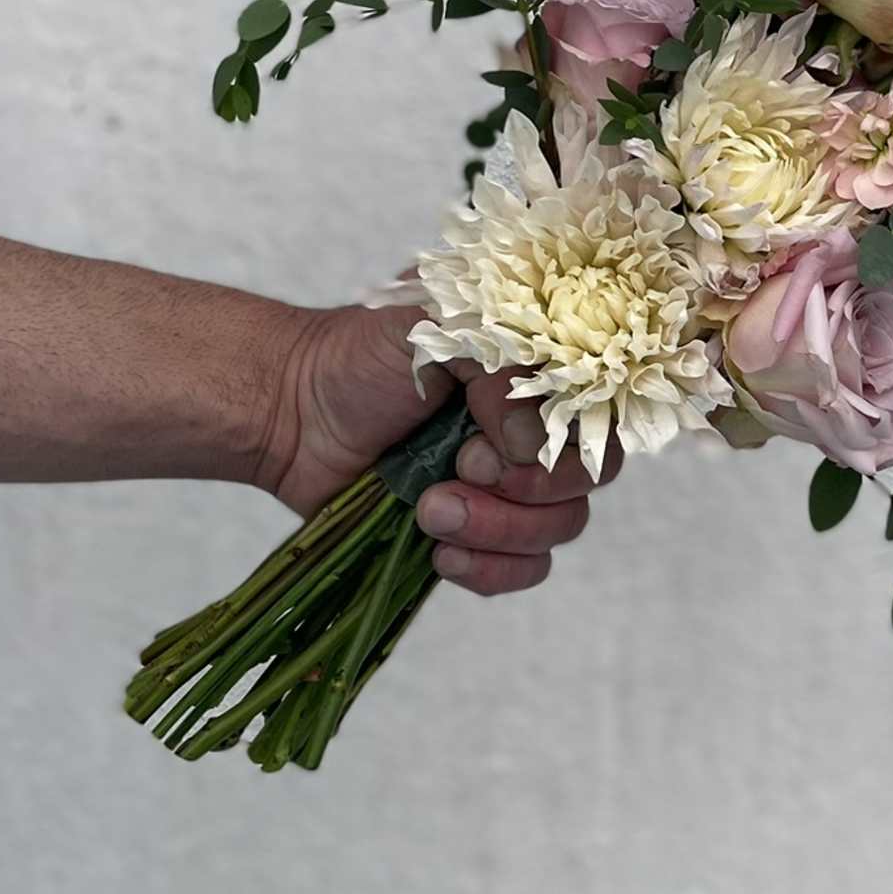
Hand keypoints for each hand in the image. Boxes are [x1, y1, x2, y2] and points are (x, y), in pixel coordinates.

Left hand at [261, 303, 615, 595]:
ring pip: (559, 529)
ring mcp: (510, 482)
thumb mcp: (434, 324)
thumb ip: (499, 364)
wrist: (291, 409)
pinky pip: (525, 569)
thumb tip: (528, 443)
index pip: (600, 412)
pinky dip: (490, 568)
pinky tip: (441, 552)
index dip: (559, 437)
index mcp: (539, 368)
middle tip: (458, 468)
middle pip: (587, 479)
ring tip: (429, 509)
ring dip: (497, 528)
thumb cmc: (361, 354)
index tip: (489, 437)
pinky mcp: (480, 531)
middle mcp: (537, 425)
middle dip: (523, 489)